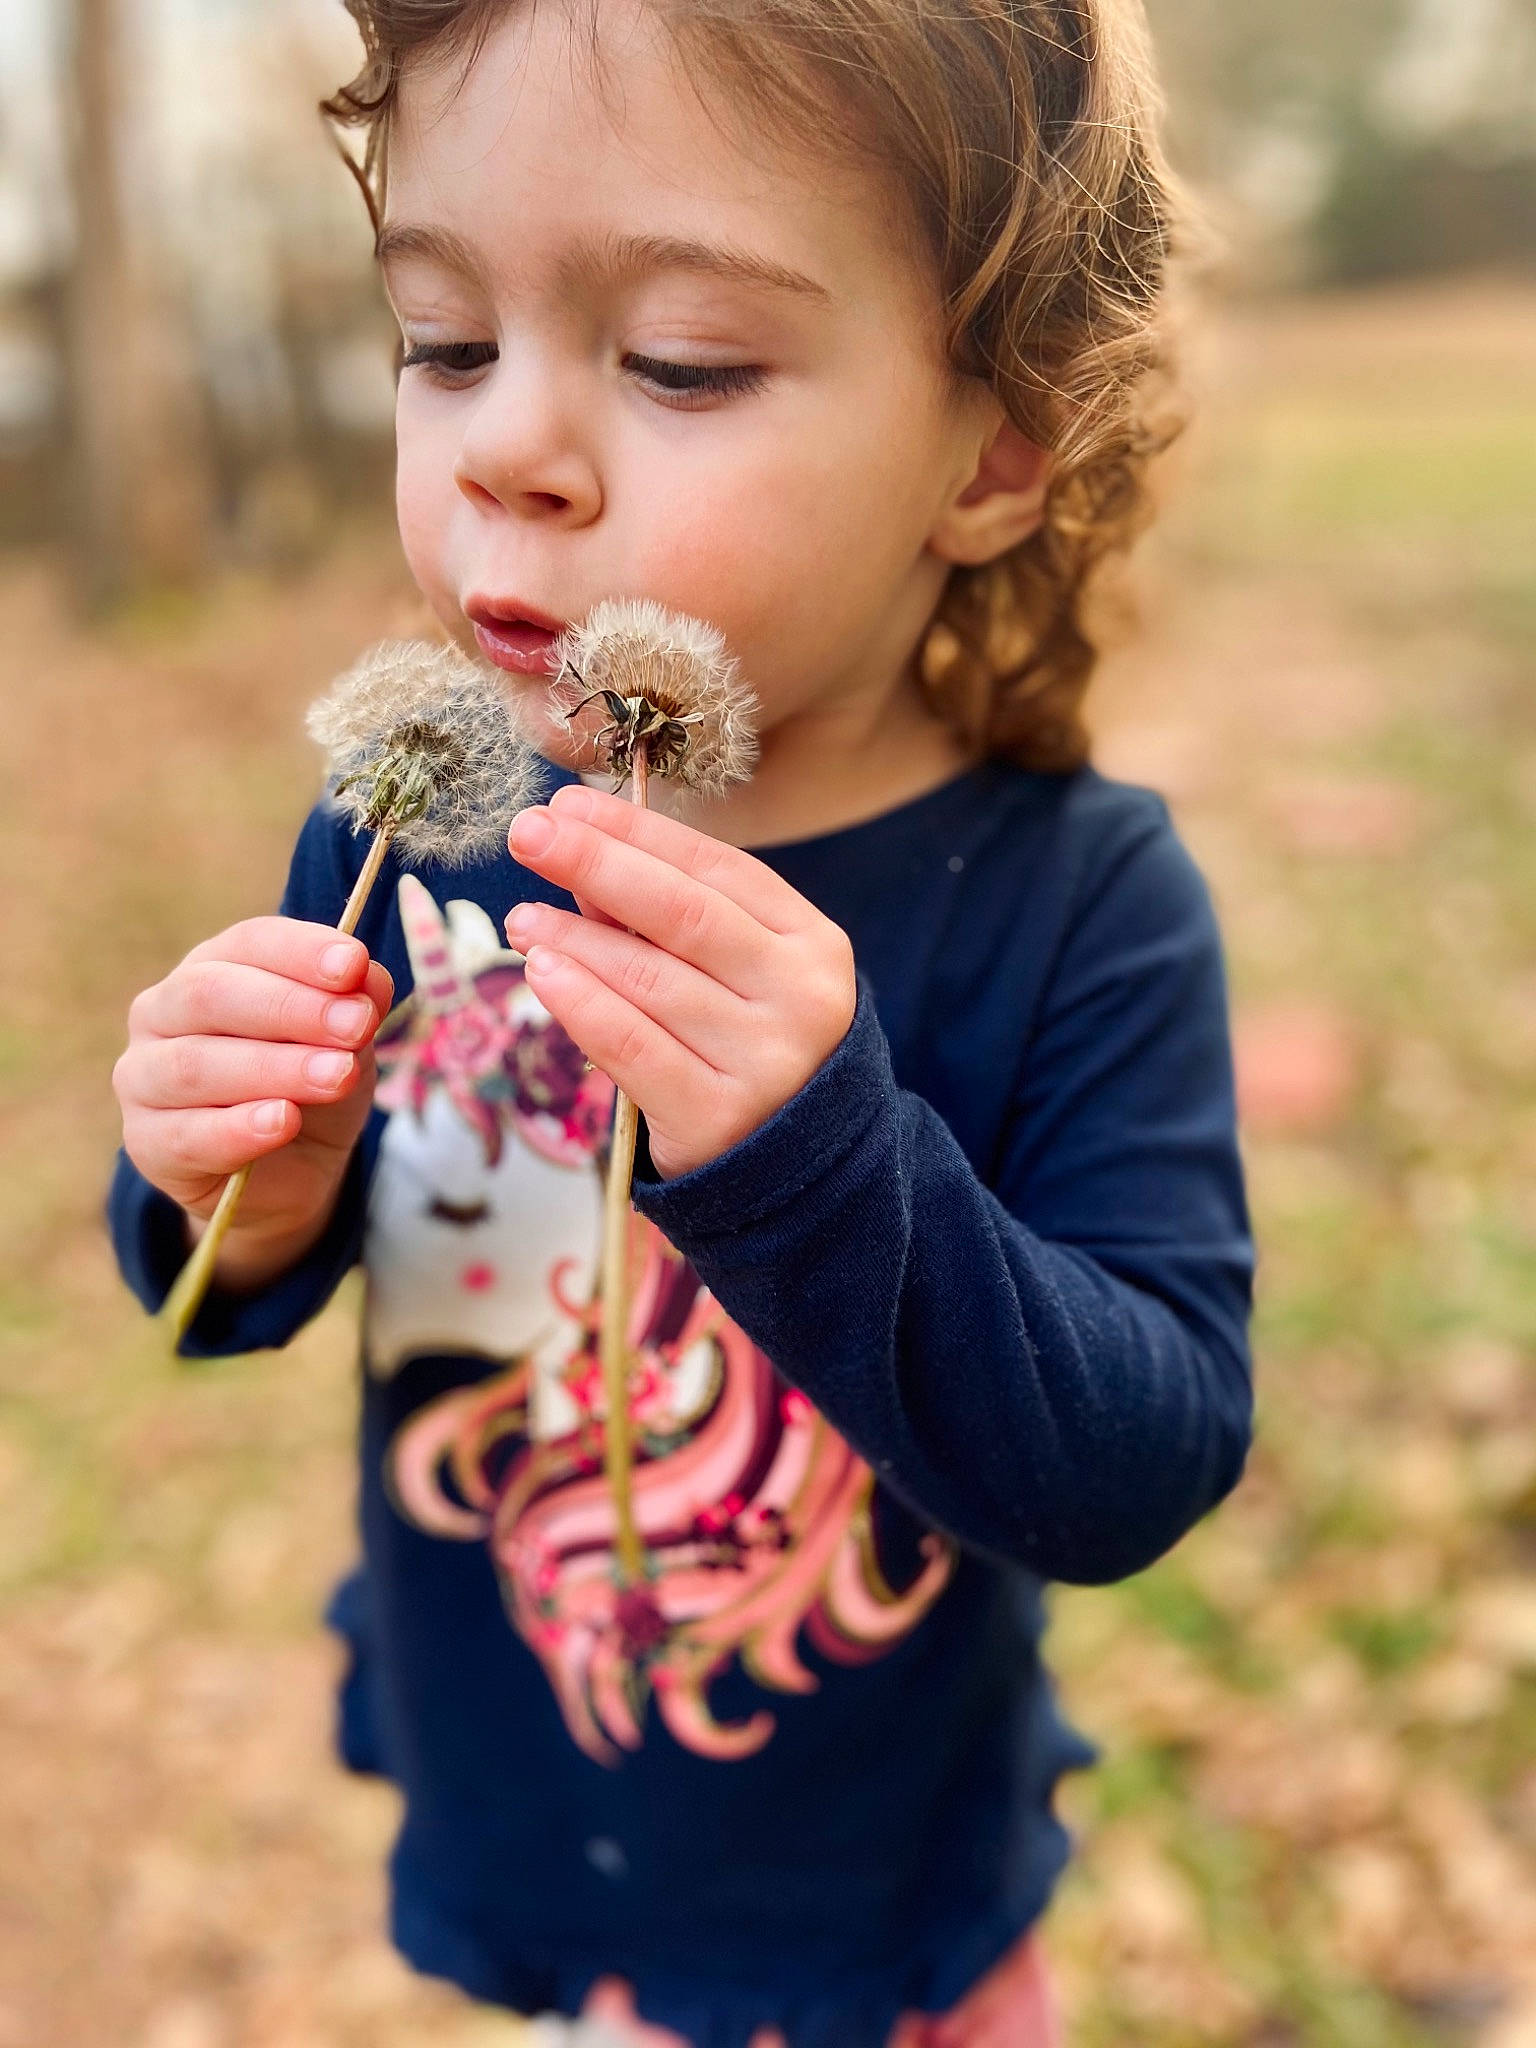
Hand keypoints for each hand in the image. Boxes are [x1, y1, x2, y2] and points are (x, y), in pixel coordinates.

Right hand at [114, 918, 392, 1287]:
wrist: (291, 1172)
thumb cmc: (310, 1087)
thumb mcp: (346, 1045)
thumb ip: (354, 1007)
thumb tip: (368, 976)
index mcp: (212, 967)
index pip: (250, 942)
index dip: (302, 951)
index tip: (353, 965)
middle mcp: (162, 1012)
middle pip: (210, 994)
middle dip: (291, 1008)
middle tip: (356, 1026)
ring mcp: (143, 1077)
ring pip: (196, 1065)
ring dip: (276, 1069)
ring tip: (337, 1077)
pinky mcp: (146, 1142)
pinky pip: (186, 1135)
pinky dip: (238, 1128)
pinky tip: (283, 1122)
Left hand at [505, 784, 855, 1178]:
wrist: (801, 1173)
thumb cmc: (754, 1050)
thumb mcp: (741, 976)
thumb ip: (672, 922)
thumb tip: (582, 860)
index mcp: (812, 944)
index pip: (717, 868)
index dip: (638, 831)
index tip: (568, 805)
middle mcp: (799, 997)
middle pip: (683, 913)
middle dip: (597, 862)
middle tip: (528, 832)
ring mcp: (762, 1060)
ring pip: (649, 979)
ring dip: (574, 937)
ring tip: (522, 917)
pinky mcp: (716, 1117)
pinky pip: (631, 1046)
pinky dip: (580, 1002)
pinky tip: (542, 971)